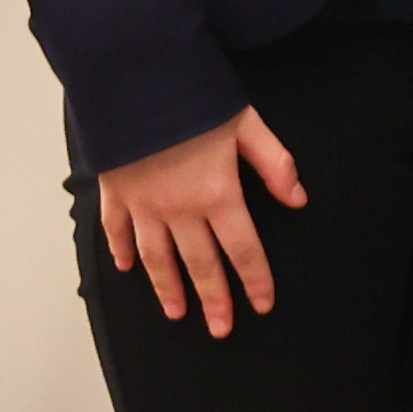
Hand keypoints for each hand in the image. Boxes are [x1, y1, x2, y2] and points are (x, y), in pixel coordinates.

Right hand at [98, 107, 308, 336]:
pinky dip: (121, 252)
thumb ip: (275, 164)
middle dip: (214, 300)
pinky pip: (117, 231)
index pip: (243, 249)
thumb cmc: (197, 99)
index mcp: (218, 194)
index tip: (262, 305)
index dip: (255, 280)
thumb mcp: (249, 125)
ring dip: (167, 288)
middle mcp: (179, 209)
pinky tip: (126, 269)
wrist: (138, 81)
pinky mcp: (115, 192)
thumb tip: (297, 199)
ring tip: (177, 314)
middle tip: (221, 330)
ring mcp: (143, 204)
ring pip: (156, 258)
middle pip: (200, 264)